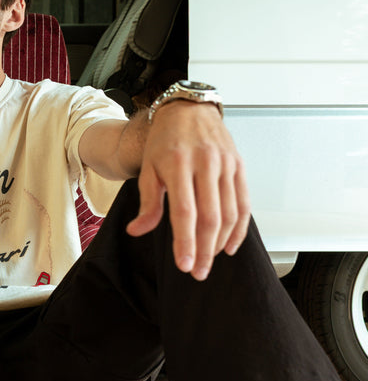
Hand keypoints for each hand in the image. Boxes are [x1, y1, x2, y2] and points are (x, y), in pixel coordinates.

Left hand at [126, 101, 250, 280]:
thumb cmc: (165, 140)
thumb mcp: (148, 168)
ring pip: (229, 213)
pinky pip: (243, 203)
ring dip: (220, 242)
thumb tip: (138, 231)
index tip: (184, 265)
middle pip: (210, 217)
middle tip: (199, 272)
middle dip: (204, 250)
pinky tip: (229, 245)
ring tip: (208, 259)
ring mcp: (225, 164)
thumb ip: (148, 202)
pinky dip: (239, 228)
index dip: (185, 242)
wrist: (189, 108)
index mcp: (178, 163)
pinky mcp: (238, 165)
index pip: (184, 211)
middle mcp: (205, 163)